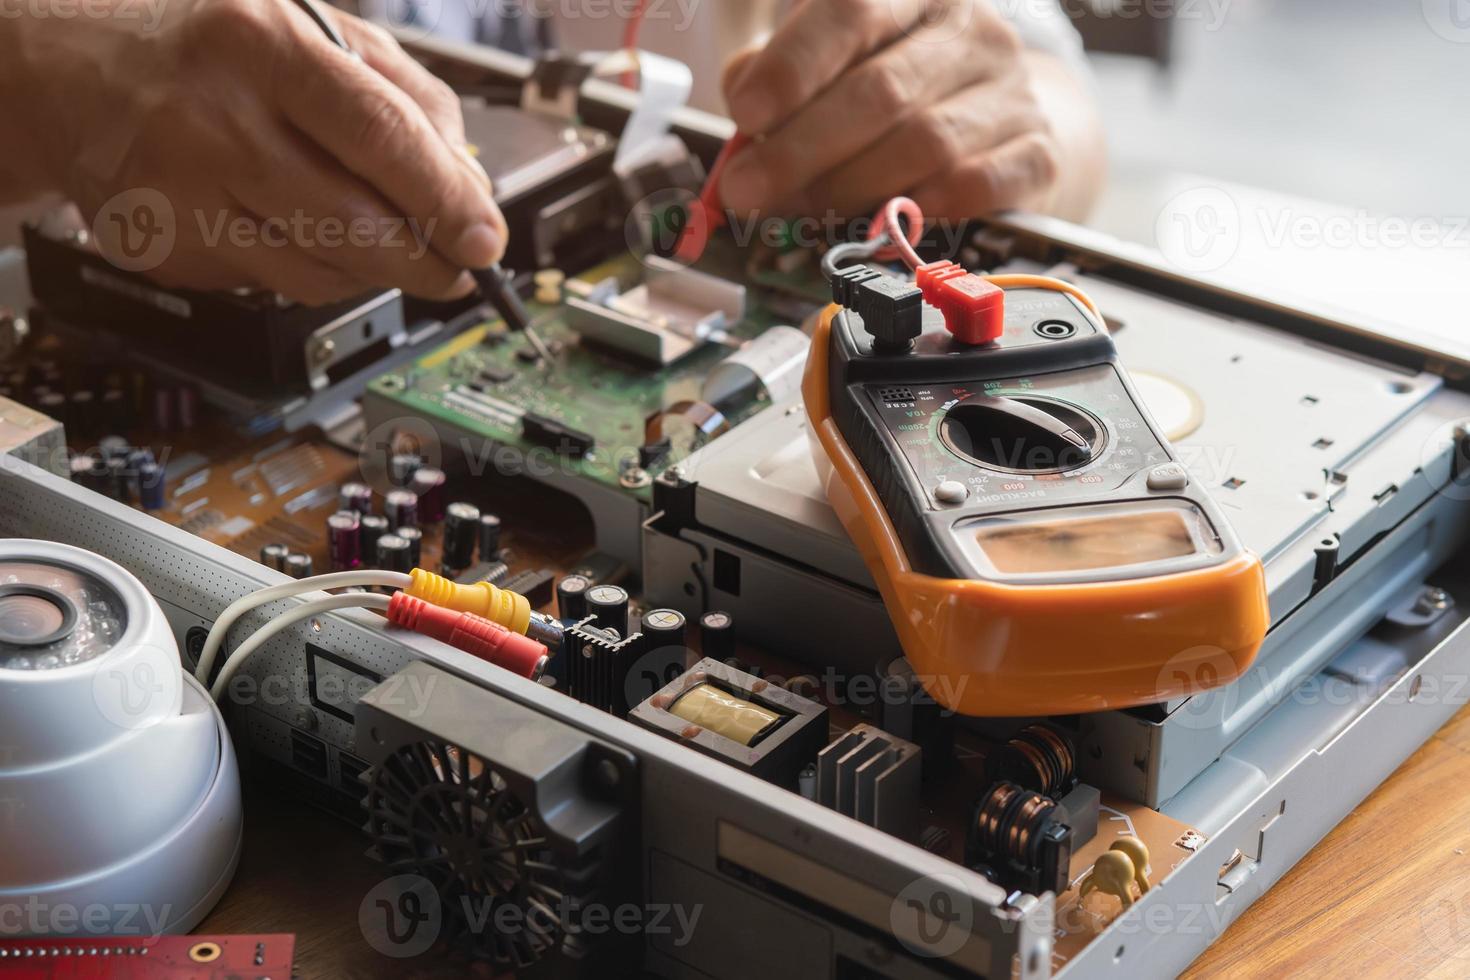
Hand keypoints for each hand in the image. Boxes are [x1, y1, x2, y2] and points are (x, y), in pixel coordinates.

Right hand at [1, 0, 505, 304]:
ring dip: (373, 271)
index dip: (445, 199)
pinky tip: (296, 230)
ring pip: (321, 272)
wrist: (73, 70)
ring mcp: (181, 191)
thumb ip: (408, 99)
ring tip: (380, 241)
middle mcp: (216, 118)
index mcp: (264, 45)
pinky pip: (274, 286)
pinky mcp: (165, 247)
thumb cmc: (213, 48)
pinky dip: (310, 271)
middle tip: (458, 268)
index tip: (486, 240)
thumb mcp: (317, 31)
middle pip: (355, 224)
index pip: (379, 136)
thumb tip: (470, 189)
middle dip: (426, 261)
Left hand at [718, 0, 1103, 222]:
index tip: (745, 114)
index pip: (851, 11)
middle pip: (880, 91)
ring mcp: (1011, 90)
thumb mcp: (835, 65)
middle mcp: (969, 30)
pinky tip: (880, 222)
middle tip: (748, 191)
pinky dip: (917, 210)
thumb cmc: (898, 94)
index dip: (794, 66)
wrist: (1005, 125)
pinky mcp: (1036, 151)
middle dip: (800, 150)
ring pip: (922, 145)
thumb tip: (741, 98)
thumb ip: (780, 73)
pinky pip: (973, 186)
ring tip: (800, 212)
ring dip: (847, 188)